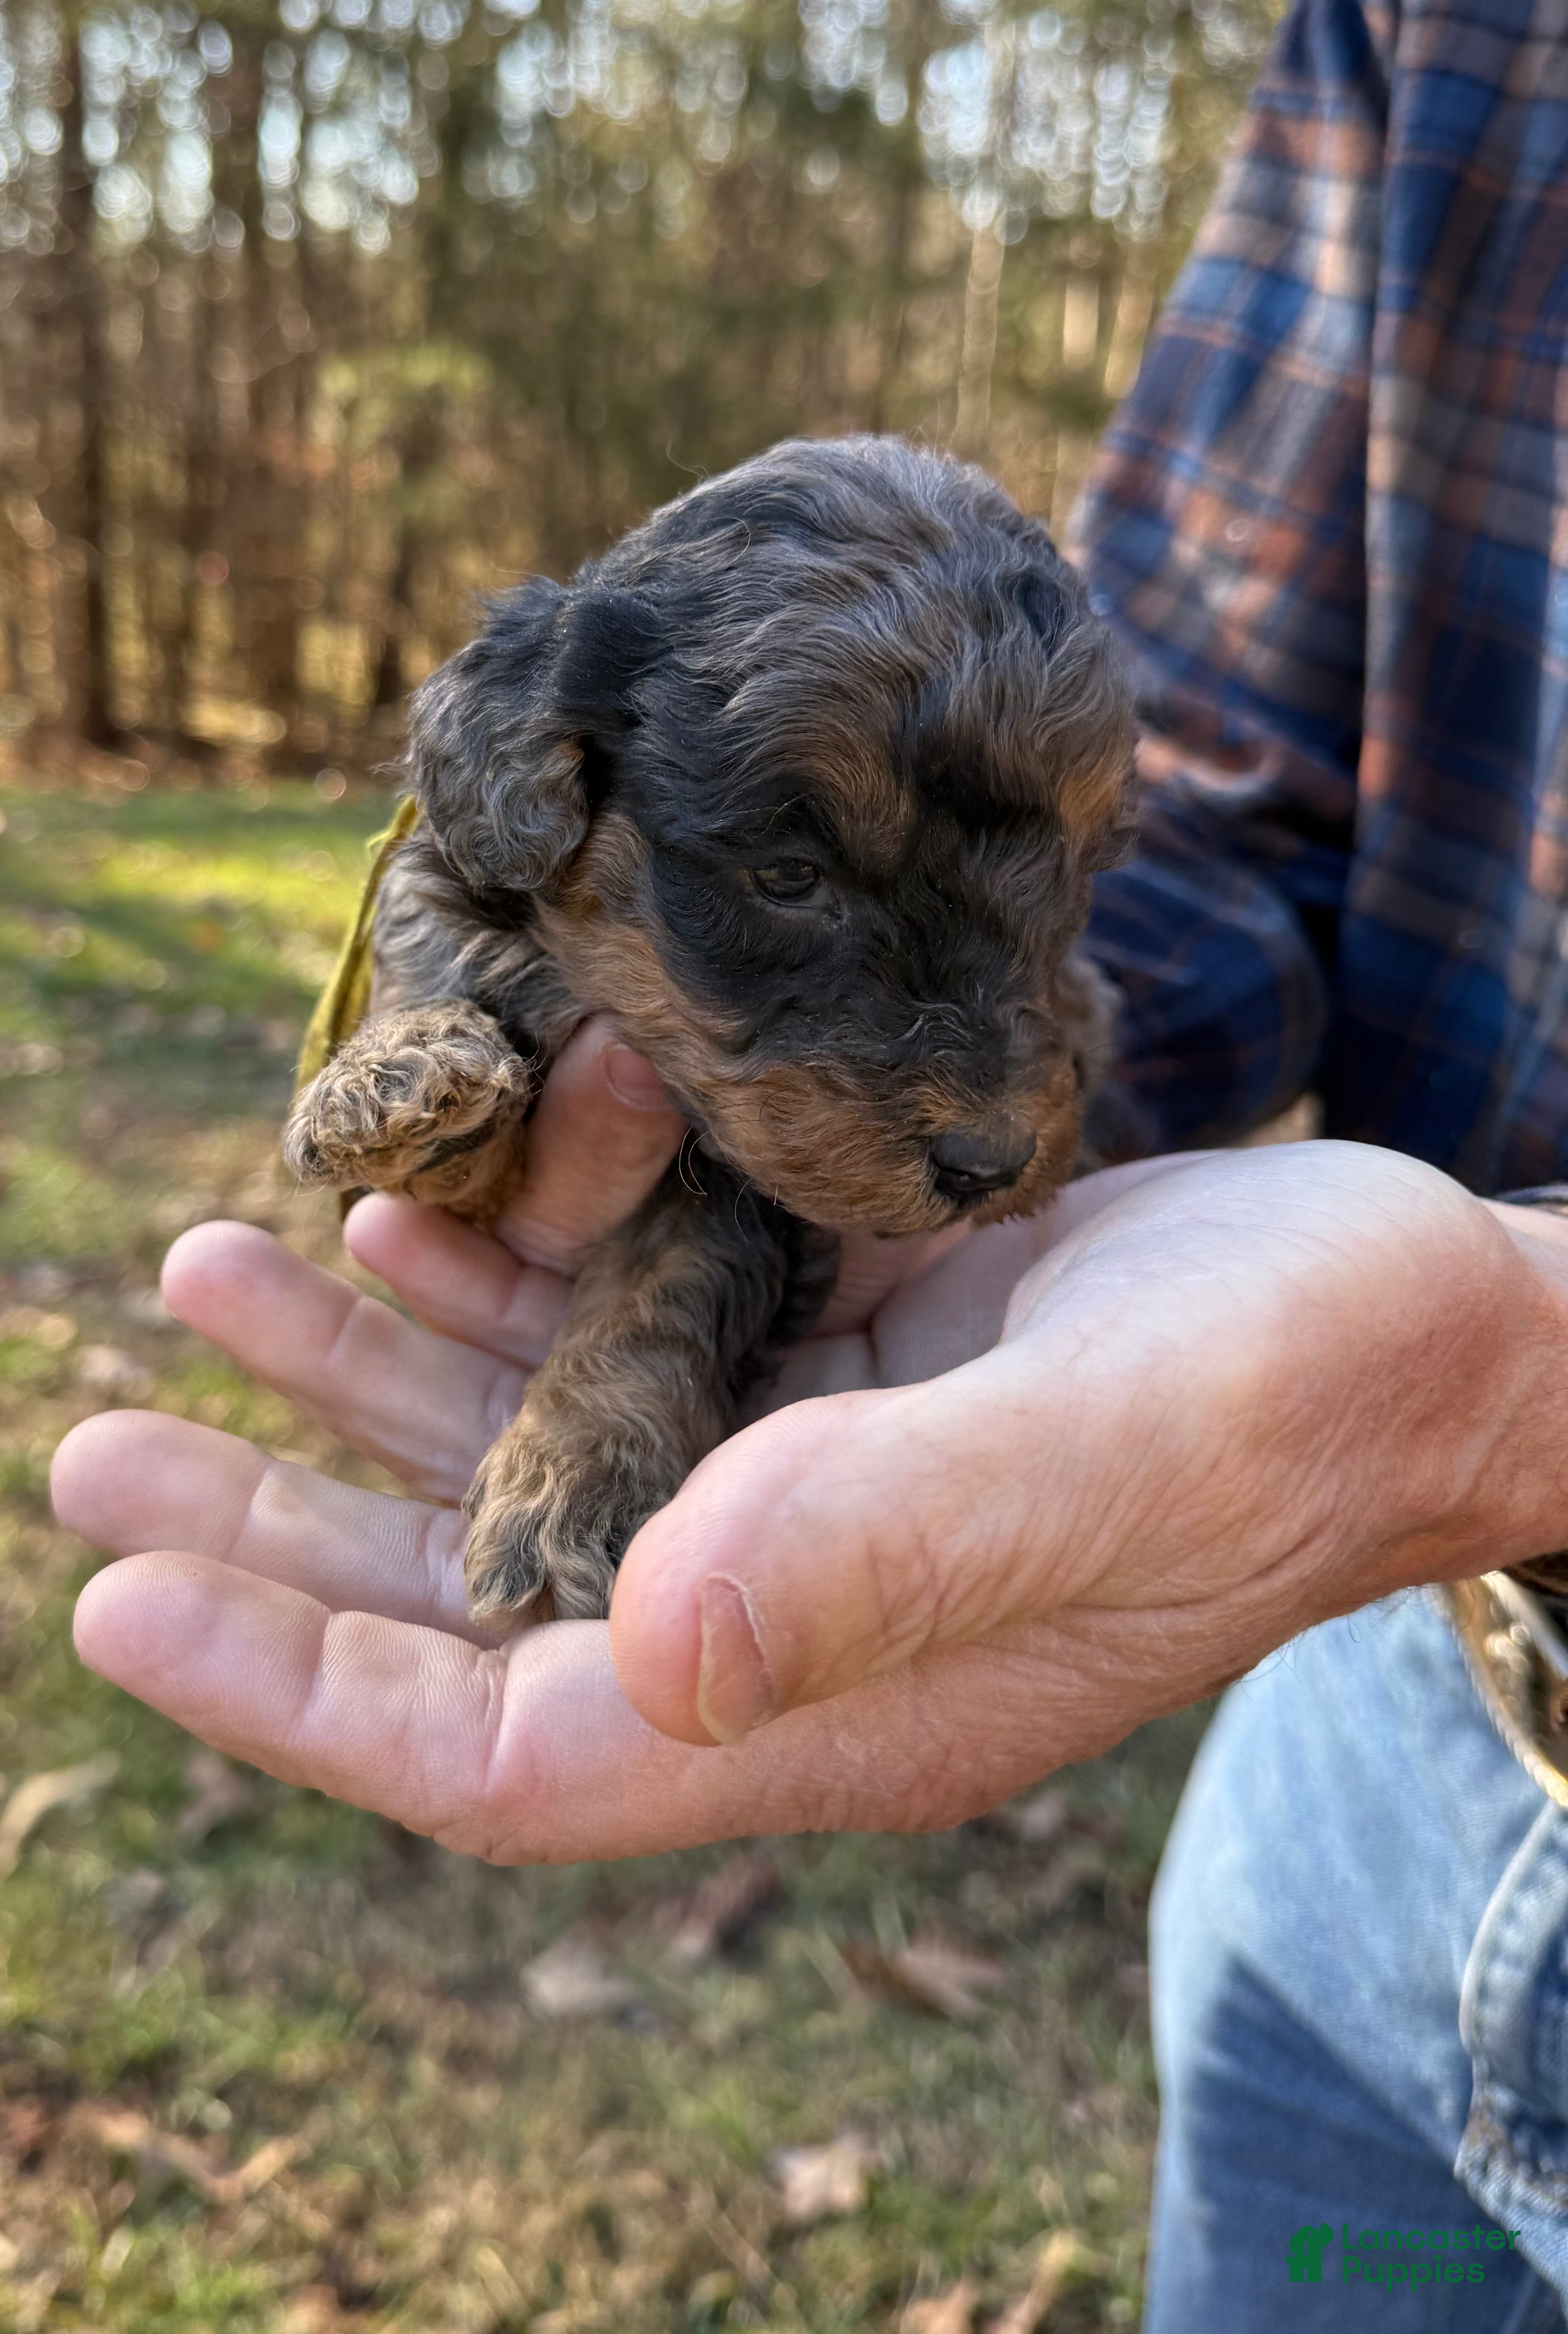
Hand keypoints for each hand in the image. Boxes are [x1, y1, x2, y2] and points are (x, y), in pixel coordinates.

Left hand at [52, 1023, 1567, 1857]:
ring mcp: (801, 1497)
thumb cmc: (1293, 1393)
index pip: (508, 1747)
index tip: (124, 1605)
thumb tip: (644, 1650)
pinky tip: (415, 1214)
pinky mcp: (831, 1380)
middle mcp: (787, 1619)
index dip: (305, 1690)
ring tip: (217, 1267)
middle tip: (97, 1453)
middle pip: (471, 1611)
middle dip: (276, 1539)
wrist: (1415, 1324)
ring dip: (366, 1383)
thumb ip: (884, 1548)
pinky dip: (507, 1287)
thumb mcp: (1103, 1457)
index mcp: (828, 1699)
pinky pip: (619, 1349)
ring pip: (525, 1464)